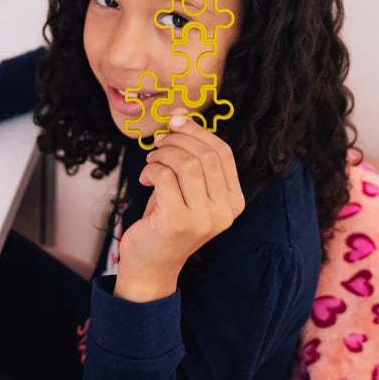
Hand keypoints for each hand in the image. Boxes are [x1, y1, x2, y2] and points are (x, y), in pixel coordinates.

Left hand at [114, 114, 244, 302]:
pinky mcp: (178, 222)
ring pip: (186, 164)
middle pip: (205, 155)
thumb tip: (180, 114)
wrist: (152, 265)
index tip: (176, 122)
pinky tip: (145, 179)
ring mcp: (203, 219)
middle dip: (177, 141)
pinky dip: (151, 170)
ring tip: (152, 161)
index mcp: (233, 201)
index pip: (223, 153)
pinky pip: (164, 177)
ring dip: (163, 154)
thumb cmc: (168, 219)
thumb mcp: (186, 187)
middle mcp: (225, 211)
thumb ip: (190, 155)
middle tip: (158, 144)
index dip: (198, 131)